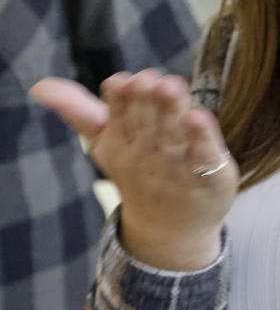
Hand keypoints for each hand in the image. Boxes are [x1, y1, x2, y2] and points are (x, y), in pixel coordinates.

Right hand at [30, 70, 237, 269]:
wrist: (170, 230)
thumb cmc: (138, 172)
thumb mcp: (106, 143)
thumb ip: (79, 111)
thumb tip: (40, 85)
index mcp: (122, 144)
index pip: (119, 118)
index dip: (122, 99)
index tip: (122, 81)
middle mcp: (149, 156)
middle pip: (148, 124)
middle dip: (148, 101)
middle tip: (149, 79)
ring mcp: (180, 168)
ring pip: (175, 136)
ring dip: (173, 112)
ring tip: (171, 86)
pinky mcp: (210, 176)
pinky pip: (206, 156)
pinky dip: (203, 138)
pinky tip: (200, 117)